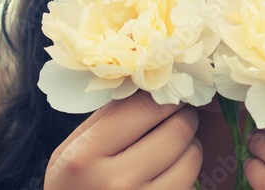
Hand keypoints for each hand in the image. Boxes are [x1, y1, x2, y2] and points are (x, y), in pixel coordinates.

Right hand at [44, 91, 201, 189]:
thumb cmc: (72, 187)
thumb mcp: (72, 150)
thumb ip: (106, 117)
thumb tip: (148, 84)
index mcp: (86, 156)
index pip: (144, 107)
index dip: (164, 95)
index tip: (169, 92)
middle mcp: (117, 182)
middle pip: (176, 129)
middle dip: (183, 116)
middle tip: (178, 113)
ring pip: (192, 154)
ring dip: (189, 143)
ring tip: (173, 143)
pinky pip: (192, 180)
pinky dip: (187, 168)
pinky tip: (172, 168)